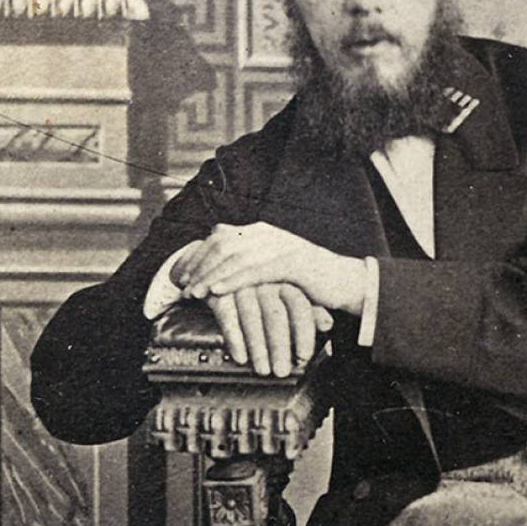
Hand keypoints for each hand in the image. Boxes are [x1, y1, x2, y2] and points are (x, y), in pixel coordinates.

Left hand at [171, 222, 366, 315]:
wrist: (342, 280)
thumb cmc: (306, 277)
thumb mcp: (274, 263)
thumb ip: (249, 258)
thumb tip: (219, 255)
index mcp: (262, 231)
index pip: (221, 237)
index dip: (199, 255)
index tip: (183, 274)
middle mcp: (268, 234)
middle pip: (223, 246)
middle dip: (201, 267)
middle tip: (185, 287)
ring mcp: (280, 247)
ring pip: (236, 259)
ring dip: (211, 277)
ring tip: (196, 293)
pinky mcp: (292, 263)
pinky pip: (255, 272)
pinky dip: (233, 282)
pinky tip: (218, 292)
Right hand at [206, 283, 333, 376]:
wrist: (220, 262)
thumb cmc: (260, 281)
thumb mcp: (286, 290)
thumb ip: (308, 306)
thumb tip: (328, 323)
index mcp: (285, 278)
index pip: (300, 305)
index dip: (303, 333)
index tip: (304, 357)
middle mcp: (265, 280)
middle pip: (275, 315)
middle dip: (279, 347)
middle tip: (282, 372)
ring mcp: (242, 283)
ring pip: (252, 317)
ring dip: (258, 347)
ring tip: (263, 370)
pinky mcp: (219, 290)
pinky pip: (226, 315)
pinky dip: (234, 338)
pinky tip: (240, 358)